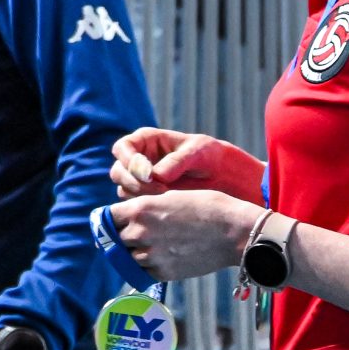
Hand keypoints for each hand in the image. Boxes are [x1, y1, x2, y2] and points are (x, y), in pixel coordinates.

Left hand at [109, 190, 259, 280]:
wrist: (235, 232)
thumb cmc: (206, 208)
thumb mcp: (169, 197)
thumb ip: (145, 208)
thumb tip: (130, 216)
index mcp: (139, 210)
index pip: (108, 218)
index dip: (111, 220)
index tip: (115, 222)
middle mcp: (140, 233)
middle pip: (116, 239)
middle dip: (122, 236)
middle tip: (135, 235)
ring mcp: (151, 255)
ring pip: (128, 257)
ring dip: (134, 253)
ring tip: (152, 246)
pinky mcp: (164, 273)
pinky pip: (143, 271)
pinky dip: (147, 266)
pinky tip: (161, 258)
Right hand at [112, 128, 262, 200]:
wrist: (230, 179)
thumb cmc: (213, 157)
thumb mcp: (199, 152)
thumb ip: (177, 161)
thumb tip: (156, 176)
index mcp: (147, 141)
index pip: (123, 148)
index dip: (129, 161)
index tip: (149, 175)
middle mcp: (140, 160)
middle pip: (119, 171)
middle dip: (133, 182)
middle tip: (158, 191)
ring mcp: (144, 181)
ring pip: (125, 190)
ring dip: (140, 197)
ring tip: (167, 200)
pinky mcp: (152, 199)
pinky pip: (138, 205)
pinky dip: (148, 207)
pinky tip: (168, 208)